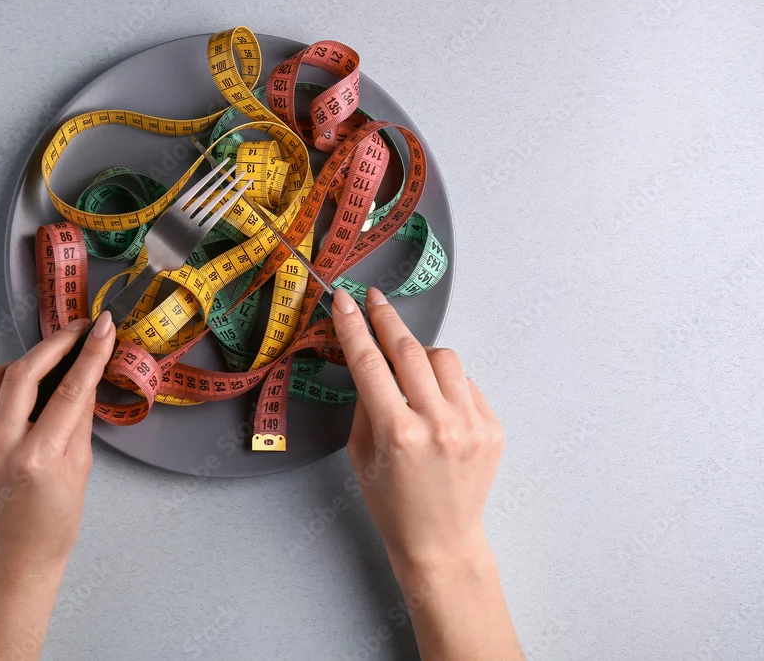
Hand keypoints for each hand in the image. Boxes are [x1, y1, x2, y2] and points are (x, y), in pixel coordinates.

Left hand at [0, 312, 114, 582]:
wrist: (14, 556)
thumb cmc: (55, 519)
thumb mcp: (80, 467)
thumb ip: (80, 417)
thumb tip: (87, 372)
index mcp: (36, 459)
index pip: (69, 392)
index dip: (90, 354)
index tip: (104, 327)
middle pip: (23, 372)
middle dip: (53, 344)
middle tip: (76, 330)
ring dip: (24, 363)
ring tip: (49, 363)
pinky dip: (4, 392)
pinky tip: (24, 400)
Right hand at [331, 287, 503, 575]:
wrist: (440, 539)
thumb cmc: (391, 501)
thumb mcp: (362, 453)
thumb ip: (367, 403)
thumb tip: (372, 359)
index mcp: (397, 432)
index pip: (369, 363)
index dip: (354, 326)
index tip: (345, 300)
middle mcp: (437, 424)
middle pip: (408, 350)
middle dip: (387, 318)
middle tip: (374, 300)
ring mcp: (470, 425)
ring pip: (443, 358)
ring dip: (420, 354)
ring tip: (410, 372)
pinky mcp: (492, 428)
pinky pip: (466, 383)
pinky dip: (446, 382)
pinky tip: (435, 402)